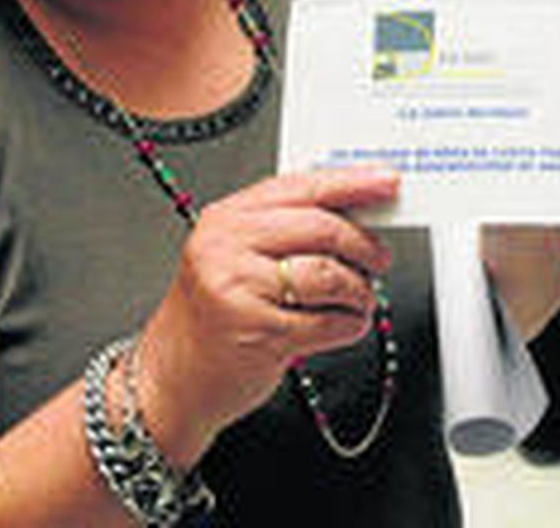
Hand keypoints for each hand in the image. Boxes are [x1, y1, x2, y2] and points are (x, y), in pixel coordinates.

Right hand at [134, 167, 397, 461]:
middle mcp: (226, 247)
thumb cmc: (214, 315)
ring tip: (357, 300)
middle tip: (379, 259)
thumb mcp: (238, 255)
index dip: (352, 183)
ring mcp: (238, 289)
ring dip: (358, 292)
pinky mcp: (256, 333)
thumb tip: (358, 209)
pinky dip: (349, 324)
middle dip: (364, 245)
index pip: (302, 187)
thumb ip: (288, 227)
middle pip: (322, 228)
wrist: (173, 377)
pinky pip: (327, 322)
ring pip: (329, 276)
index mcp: (226, 218)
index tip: (386, 182)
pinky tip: (343, 325)